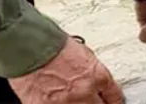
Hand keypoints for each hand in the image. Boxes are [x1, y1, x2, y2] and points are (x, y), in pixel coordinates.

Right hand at [8, 38, 122, 103]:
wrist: (30, 49)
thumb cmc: (54, 47)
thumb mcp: (85, 56)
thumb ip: (93, 73)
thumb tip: (96, 84)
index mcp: (98, 76)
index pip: (115, 97)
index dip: (114, 102)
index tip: (113, 103)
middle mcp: (85, 92)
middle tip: (95, 101)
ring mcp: (65, 103)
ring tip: (73, 99)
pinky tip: (57, 101)